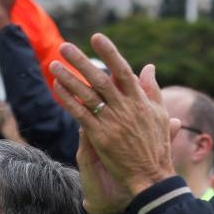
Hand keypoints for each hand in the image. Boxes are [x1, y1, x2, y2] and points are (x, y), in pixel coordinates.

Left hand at [51, 34, 176, 201]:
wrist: (150, 176)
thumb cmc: (157, 145)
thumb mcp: (159, 114)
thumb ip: (152, 89)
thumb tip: (148, 66)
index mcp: (140, 101)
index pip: (123, 71)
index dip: (110, 53)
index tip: (96, 37)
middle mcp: (125, 109)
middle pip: (100, 79)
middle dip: (81, 61)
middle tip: (65, 46)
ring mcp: (111, 123)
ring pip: (87, 96)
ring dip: (69, 78)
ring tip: (54, 64)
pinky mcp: (100, 137)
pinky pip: (80, 114)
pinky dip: (68, 100)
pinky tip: (57, 88)